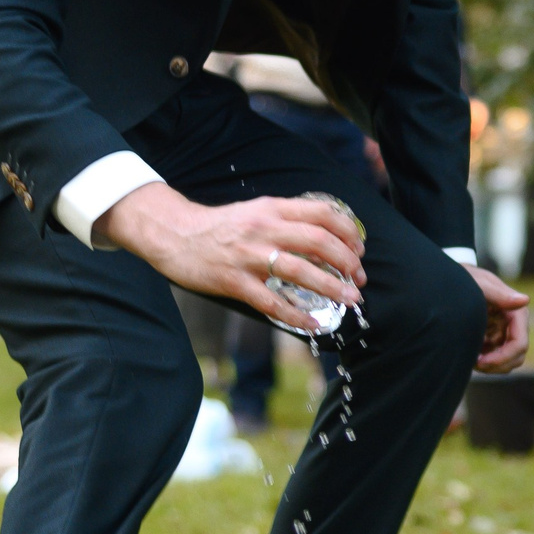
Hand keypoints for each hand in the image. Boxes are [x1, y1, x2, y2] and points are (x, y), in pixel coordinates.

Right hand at [100, 184, 362, 332]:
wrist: (174, 234)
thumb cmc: (221, 226)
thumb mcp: (257, 211)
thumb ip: (288, 219)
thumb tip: (327, 235)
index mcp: (272, 209)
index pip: (322, 214)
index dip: (348, 232)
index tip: (360, 249)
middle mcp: (264, 229)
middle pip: (318, 242)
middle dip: (347, 262)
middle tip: (360, 278)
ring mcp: (248, 256)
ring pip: (300, 272)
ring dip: (332, 288)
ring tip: (350, 299)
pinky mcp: (233, 282)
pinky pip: (272, 302)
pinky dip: (296, 315)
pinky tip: (312, 324)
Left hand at [466, 264, 530, 373]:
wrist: (453, 281)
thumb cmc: (467, 280)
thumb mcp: (479, 284)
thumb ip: (499, 293)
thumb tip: (525, 300)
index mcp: (516, 312)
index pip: (519, 344)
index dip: (502, 358)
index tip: (479, 362)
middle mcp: (515, 324)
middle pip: (517, 357)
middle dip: (497, 365)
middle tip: (473, 364)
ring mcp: (506, 333)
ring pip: (508, 362)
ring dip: (491, 367)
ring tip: (470, 359)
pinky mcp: (495, 339)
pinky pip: (496, 359)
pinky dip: (484, 363)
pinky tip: (469, 354)